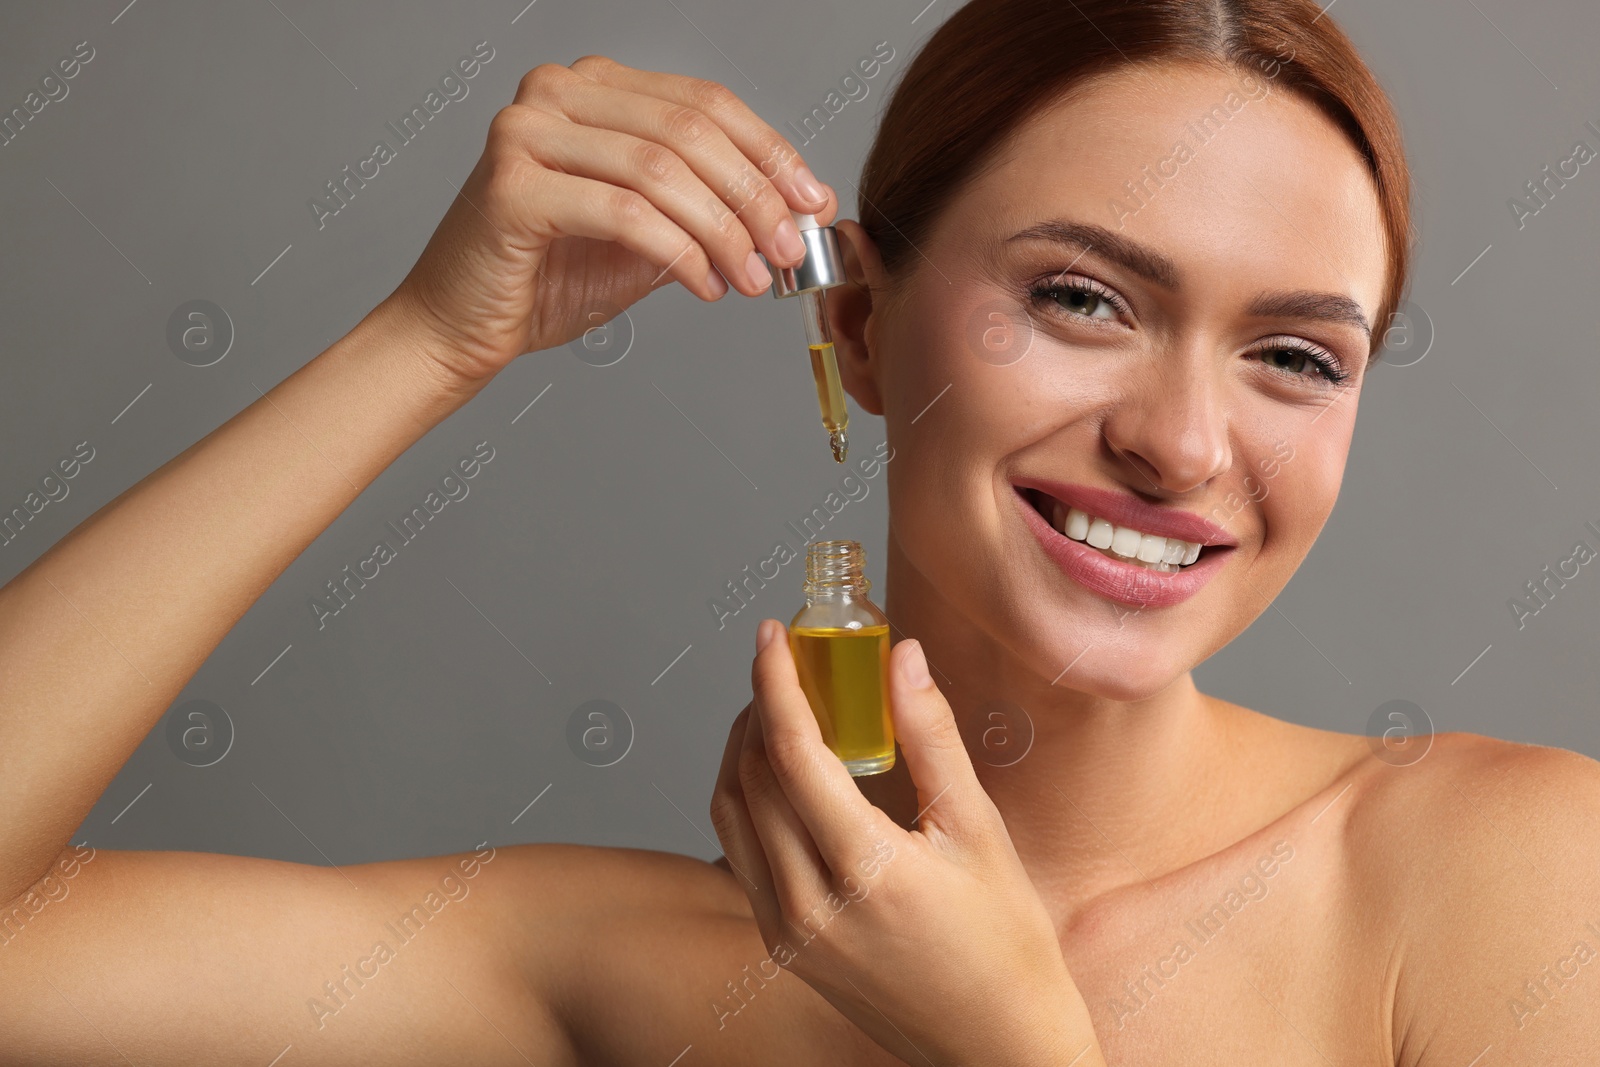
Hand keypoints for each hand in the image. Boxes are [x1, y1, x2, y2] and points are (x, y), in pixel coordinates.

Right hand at [382, 54, 837, 385]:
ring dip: (723, 231)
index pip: (704, 103)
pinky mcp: (513, 186)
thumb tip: (792, 212)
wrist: (459, 327)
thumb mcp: (647, 236)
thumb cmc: (544, 279)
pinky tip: (703, 284)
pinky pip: (625, 213)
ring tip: (751, 278)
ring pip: (662, 172)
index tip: (812, 202)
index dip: (769, 153)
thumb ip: (706, 212)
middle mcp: (556, 93)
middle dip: (754, 197)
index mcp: (593, 88)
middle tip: (789, 250)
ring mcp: (527, 133)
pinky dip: (678, 253)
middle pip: (689, 132)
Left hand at [710, 619, 1105, 1066]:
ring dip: (743, 750)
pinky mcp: (782, 947)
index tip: (772, 633)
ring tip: (779, 707)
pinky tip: (782, 774)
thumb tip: (903, 657)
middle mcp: (810, 906)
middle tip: (788, 662)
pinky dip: (747, 800)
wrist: (994, 1046)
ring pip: (731, 814)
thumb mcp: (979, 832)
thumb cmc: (1005, 945)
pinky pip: (739, 854)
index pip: (792, 753)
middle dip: (760, 705)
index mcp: (865, 872)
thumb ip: (933, 738)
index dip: (775, 681)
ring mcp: (787, 932)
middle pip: (751, 776)